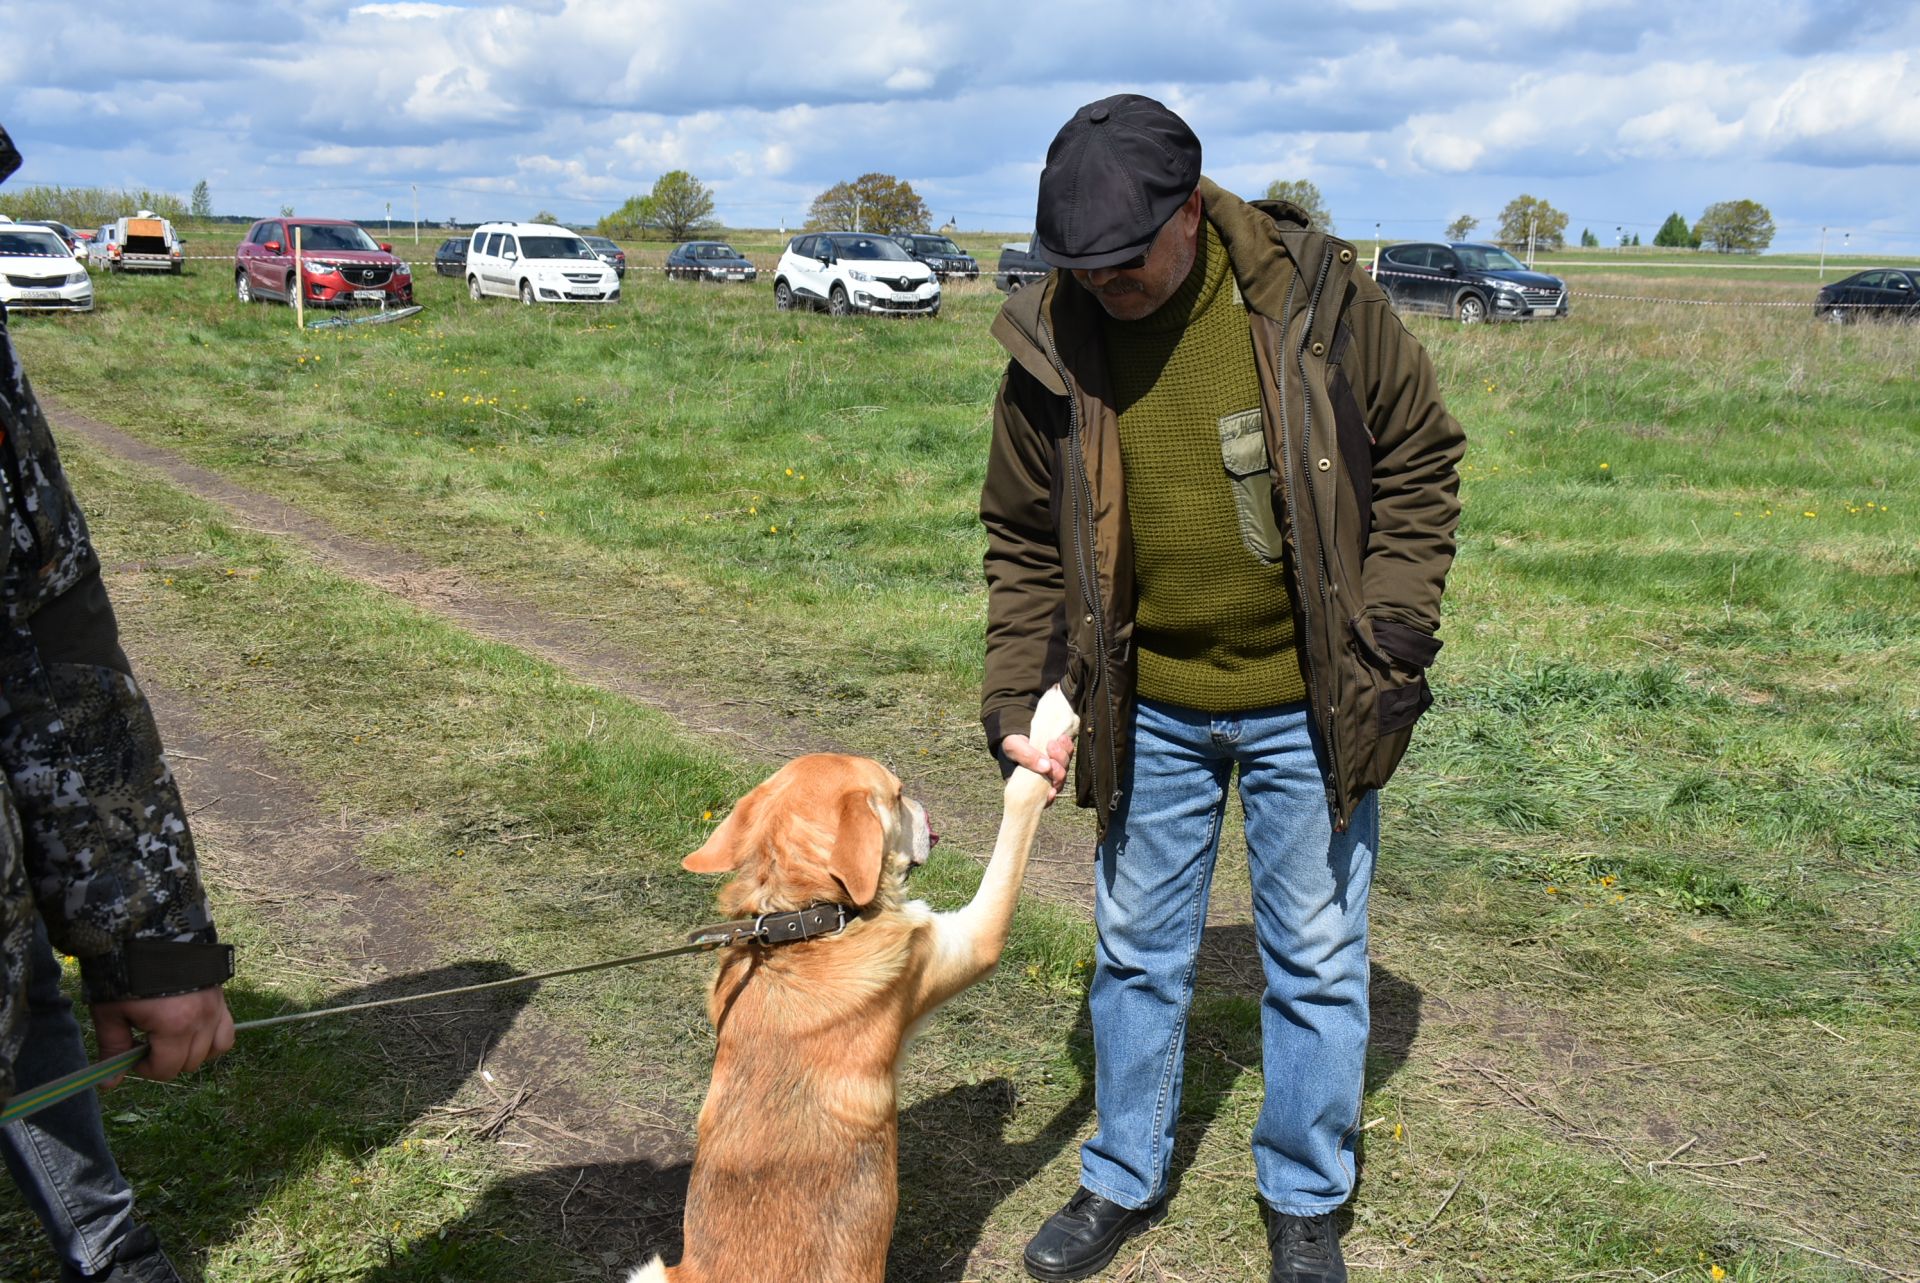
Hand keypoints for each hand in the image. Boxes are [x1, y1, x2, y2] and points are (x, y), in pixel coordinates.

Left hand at [91, 987, 234, 1088]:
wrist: (152, 931)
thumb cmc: (127, 974)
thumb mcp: (111, 1013)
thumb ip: (113, 1049)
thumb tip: (109, 1084)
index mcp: (174, 1027)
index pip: (166, 1069)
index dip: (144, 1068)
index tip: (131, 1053)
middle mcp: (202, 1021)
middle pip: (189, 1063)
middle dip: (166, 1060)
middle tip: (146, 1042)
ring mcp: (216, 1009)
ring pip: (212, 1051)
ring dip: (191, 1052)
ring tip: (171, 1038)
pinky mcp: (222, 999)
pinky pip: (227, 1032)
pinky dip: (212, 1039)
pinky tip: (192, 1031)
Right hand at [1000, 727, 1074, 802]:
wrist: (1016, 732)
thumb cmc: (1011, 744)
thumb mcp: (1013, 748)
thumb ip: (1026, 757)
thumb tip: (1047, 767)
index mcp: (1027, 785)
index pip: (1041, 798)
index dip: (1049, 797)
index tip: (1052, 790)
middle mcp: (1042, 780)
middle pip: (1057, 782)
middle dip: (1058, 770)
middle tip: (1050, 755)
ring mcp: (1052, 768)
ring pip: (1064, 769)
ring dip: (1062, 756)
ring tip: (1053, 743)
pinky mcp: (1059, 756)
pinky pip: (1068, 755)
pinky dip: (1067, 747)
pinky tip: (1062, 738)